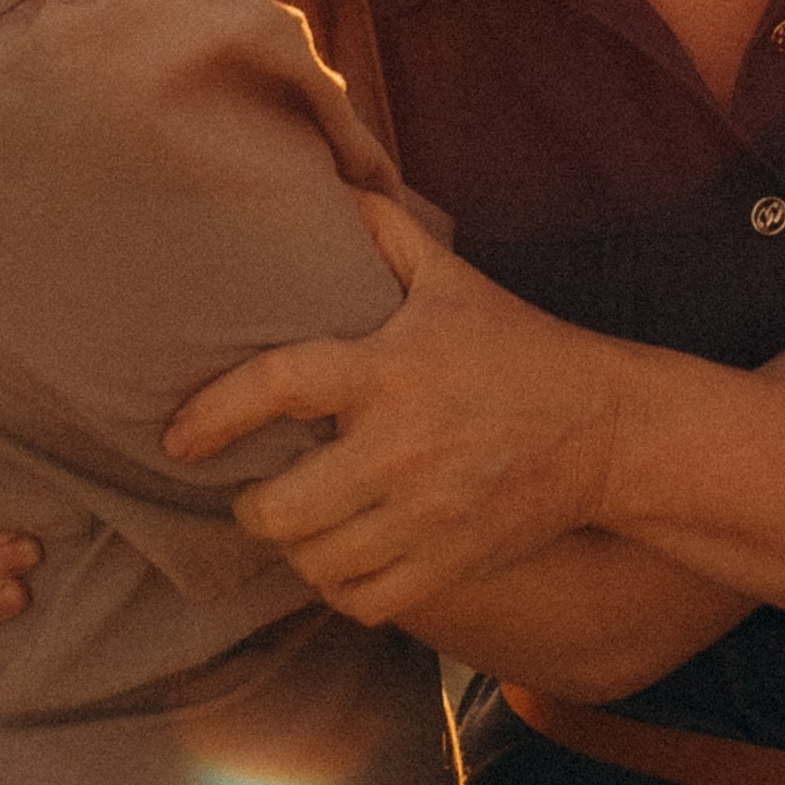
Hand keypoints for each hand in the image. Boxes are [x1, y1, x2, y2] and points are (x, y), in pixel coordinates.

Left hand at [161, 196, 631, 626]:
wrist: (607, 430)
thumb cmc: (517, 348)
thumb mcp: (452, 280)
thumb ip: (386, 232)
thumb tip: (331, 185)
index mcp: (392, 370)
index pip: (280, 387)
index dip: (216, 414)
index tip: (177, 437)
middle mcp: (403, 449)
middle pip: (281, 509)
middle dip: (252, 506)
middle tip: (257, 490)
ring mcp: (427, 515)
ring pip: (317, 563)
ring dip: (295, 550)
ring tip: (301, 526)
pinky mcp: (450, 563)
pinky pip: (363, 599)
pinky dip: (340, 587)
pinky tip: (343, 559)